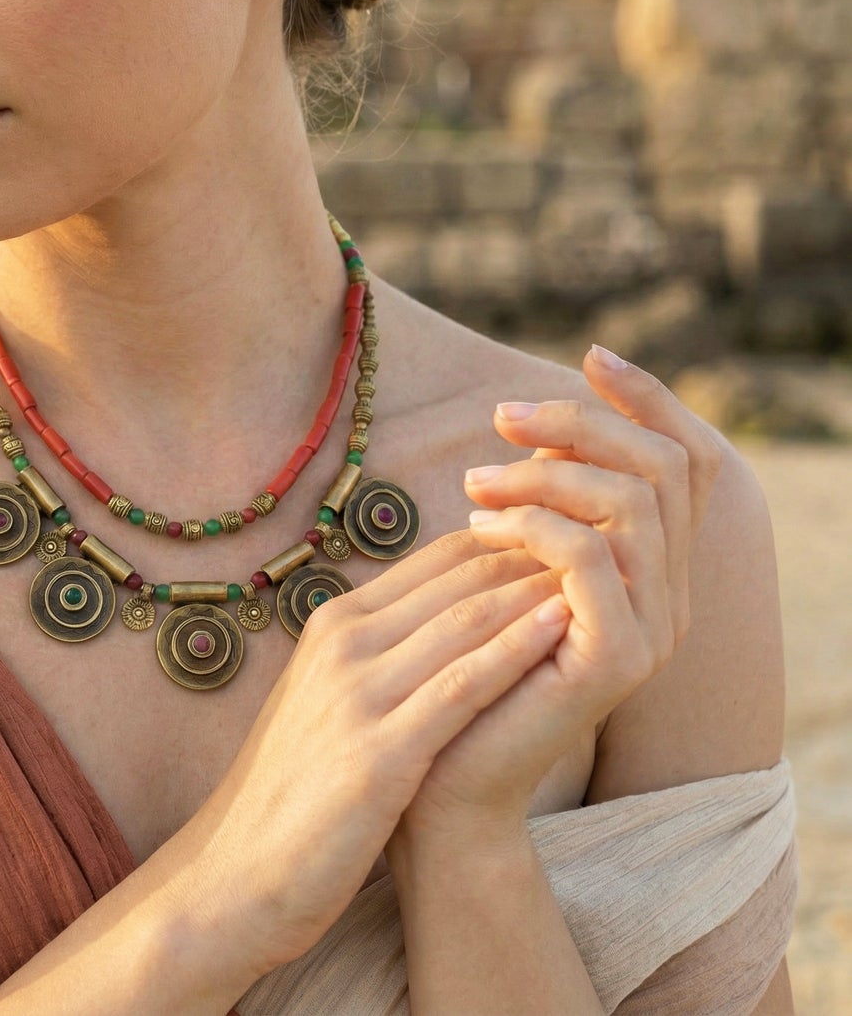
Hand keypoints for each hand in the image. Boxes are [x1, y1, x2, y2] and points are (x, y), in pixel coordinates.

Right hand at [177, 531, 569, 975]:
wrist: (239, 871)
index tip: (566, 544)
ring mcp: (358, 694)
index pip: (436, 560)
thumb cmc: (297, 786)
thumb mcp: (330, 696)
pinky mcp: (379, 753)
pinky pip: (462, 684)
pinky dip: (516, 647)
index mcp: (334, 624)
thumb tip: (445, 621)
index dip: (506, 542)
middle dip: (532, 554)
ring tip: (597, 574)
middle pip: (456, 577)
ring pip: (465, 618)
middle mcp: (343, 643)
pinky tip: (563, 627)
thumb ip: (380, 651)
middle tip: (599, 544)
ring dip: (536, 589)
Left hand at [389, 344, 724, 843]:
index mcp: (651, 566)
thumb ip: (535, 507)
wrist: (441, 774)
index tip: (590, 354)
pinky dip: (532, 523)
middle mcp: (668, 595)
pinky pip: (591, 558)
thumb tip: (528, 426)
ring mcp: (651, 629)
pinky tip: (478, 523)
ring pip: (633, 502)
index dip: (651, 398)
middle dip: (581, 423)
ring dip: (547, 472)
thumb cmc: (462, 661)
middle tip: (501, 417)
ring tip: (474, 482)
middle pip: (664, 466)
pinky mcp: (615, 659)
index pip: (687, 461)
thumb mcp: (504, 565)